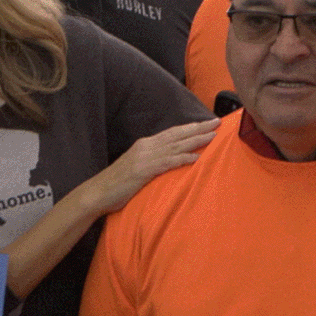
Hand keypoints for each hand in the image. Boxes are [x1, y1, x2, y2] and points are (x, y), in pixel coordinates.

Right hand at [82, 118, 218, 216]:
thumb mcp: (136, 167)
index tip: (207, 123)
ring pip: (175, 146)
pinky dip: (183, 158)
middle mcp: (145, 146)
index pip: (172, 133)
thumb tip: (168, 160)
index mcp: (144, 145)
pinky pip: (168, 162)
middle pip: (177, 135)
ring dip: (195, 140)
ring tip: (213, 136)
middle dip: (198, 128)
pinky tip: (196, 157)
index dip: (190, 127)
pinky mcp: (144, 170)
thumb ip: (152, 161)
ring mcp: (144, 157)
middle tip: (217, 122)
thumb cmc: (118, 183)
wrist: (98, 192)